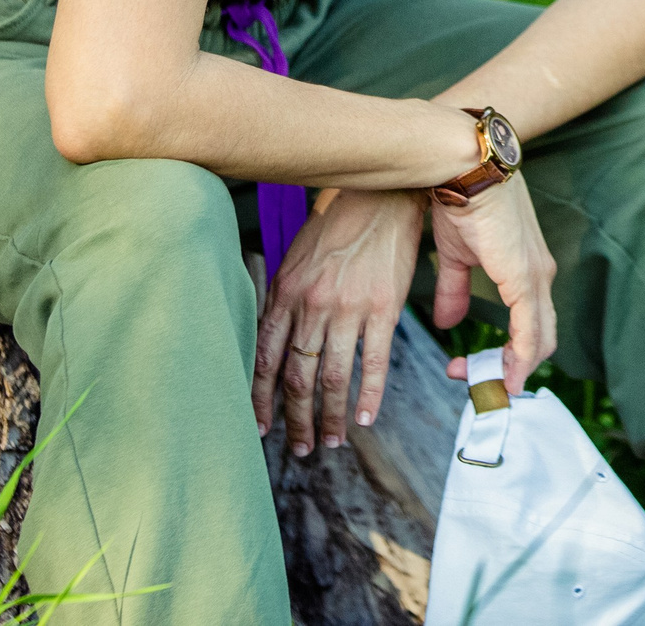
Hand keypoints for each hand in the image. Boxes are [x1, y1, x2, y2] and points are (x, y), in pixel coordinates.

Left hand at [254, 187, 426, 456]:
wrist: (380, 195)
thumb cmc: (336, 225)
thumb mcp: (297, 258)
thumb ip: (285, 299)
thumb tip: (275, 341)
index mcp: (287, 292)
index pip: (265, 357)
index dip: (260, 397)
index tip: (260, 426)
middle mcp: (313, 304)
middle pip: (297, 376)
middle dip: (296, 418)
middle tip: (300, 447)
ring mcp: (349, 308)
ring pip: (333, 377)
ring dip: (330, 416)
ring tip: (330, 441)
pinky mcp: (384, 308)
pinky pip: (374, 362)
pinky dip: (370, 396)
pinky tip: (364, 418)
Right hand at [429, 176, 556, 394]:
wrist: (463, 168)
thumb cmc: (462, 201)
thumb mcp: (456, 254)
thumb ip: (456, 290)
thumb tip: (447, 322)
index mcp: (527, 269)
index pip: (529, 324)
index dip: (507, 353)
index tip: (474, 366)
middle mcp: (540, 276)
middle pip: (540, 339)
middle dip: (509, 367)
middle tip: (474, 379)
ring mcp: (536, 278)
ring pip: (539, 341)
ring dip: (511, 369)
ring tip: (483, 383)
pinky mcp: (524, 279)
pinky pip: (529, 332)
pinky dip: (520, 360)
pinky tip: (505, 377)